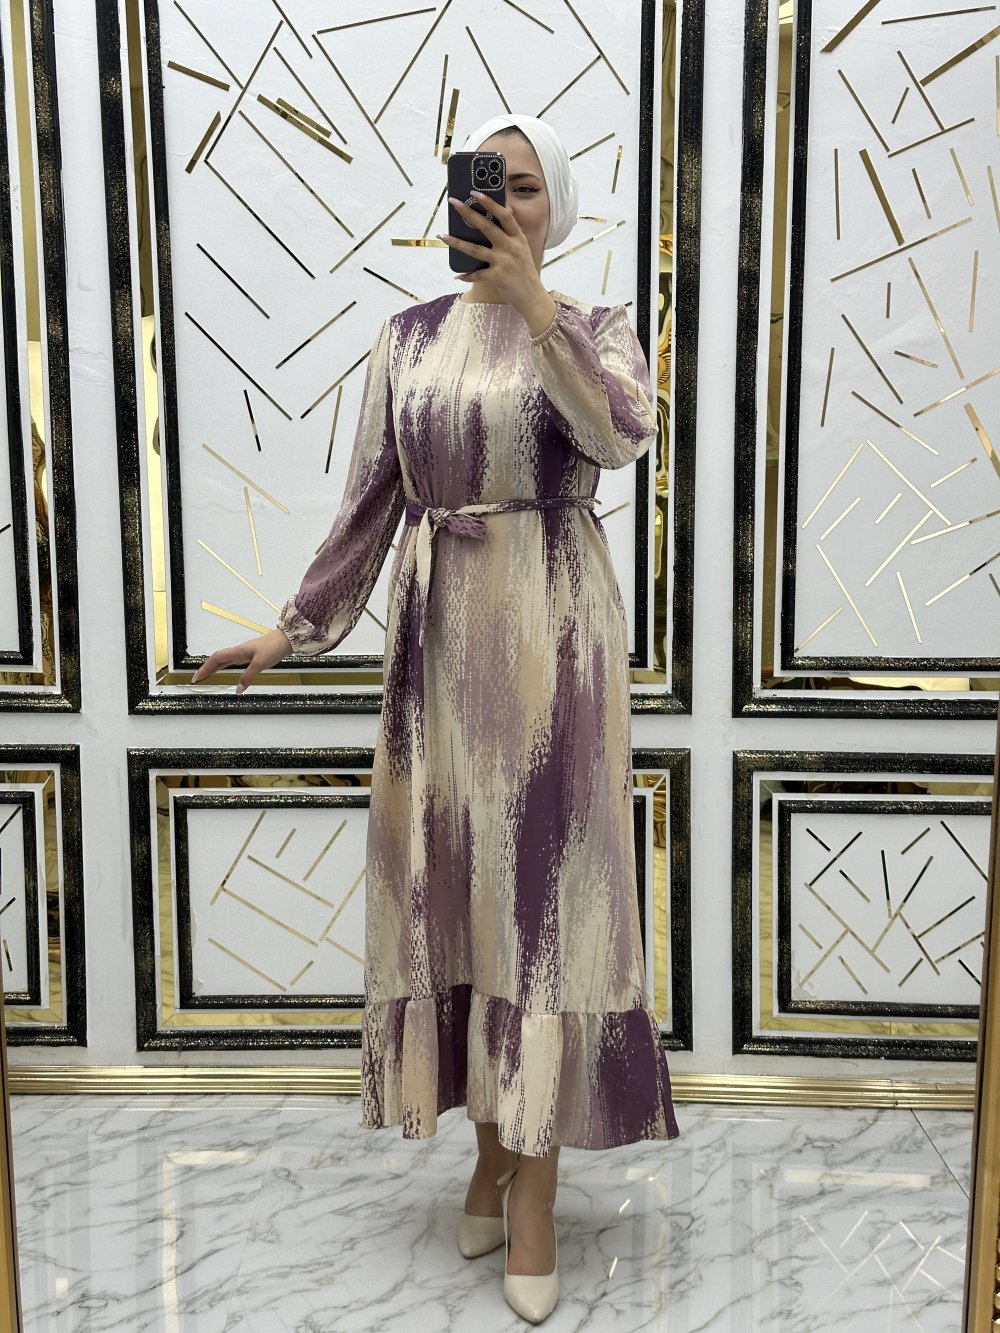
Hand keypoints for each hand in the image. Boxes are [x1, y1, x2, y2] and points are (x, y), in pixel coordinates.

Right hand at [190, 627, 291, 694]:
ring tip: (205, 676)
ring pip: (223, 660)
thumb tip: (237, 690)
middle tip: (197, 679)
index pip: (216, 659)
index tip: (197, 677)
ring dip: (213, 667)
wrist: (285, 639)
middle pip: (217, 659)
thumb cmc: (274, 648)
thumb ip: (248, 677)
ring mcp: (243, 653)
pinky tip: (224, 670)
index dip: (205, 668)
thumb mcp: (260, 664)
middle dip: (205, 669)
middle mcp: (238, 651)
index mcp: (238, 652)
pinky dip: (224, 666)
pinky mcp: (249, 655)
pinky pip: (232, 661)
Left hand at [437, 191, 544, 311]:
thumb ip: (510, 234)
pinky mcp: (497, 277)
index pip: (504, 215)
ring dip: (456, 242)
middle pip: (486, 226)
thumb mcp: (522, 249)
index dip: (490, 202)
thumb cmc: (523, 271)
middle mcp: (511, 247)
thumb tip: (492, 218)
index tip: (475, 192)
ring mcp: (503, 262)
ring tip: (443, 236)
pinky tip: (458, 274)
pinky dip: (466, 275)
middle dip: (468, 212)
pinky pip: (477, 274)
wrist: (532, 296)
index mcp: (518, 237)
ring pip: (475, 249)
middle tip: (454, 202)